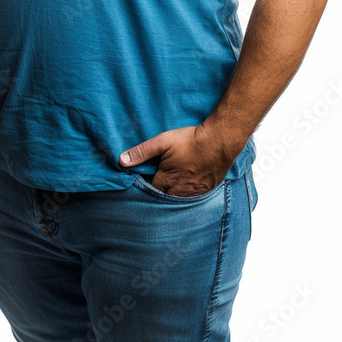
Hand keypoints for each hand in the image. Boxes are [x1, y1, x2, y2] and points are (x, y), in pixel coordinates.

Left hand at [119, 123, 238, 196]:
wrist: (220, 140)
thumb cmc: (190, 140)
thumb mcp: (162, 142)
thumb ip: (142, 152)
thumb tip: (122, 160)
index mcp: (167, 180)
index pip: (151, 190)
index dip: (148, 185)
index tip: (147, 178)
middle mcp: (180, 191)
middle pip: (165, 198)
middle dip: (161, 193)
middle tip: (159, 182)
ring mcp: (195, 192)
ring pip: (179, 200)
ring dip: (174, 195)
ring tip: (173, 186)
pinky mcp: (207, 189)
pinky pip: (194, 198)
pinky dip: (189, 194)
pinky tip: (188, 187)